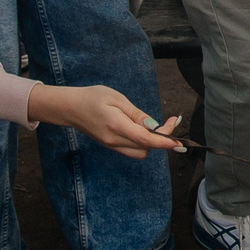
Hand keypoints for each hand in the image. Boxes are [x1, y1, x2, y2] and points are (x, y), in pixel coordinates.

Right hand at [28, 85, 184, 158]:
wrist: (70, 107)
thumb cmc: (93, 97)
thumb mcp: (117, 99)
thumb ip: (136, 114)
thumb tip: (154, 125)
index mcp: (116, 126)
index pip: (145, 139)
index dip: (164, 141)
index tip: (178, 140)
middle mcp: (114, 140)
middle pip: (146, 148)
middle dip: (162, 139)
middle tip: (171, 121)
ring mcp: (111, 145)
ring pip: (140, 152)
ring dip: (152, 142)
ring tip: (158, 125)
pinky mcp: (111, 146)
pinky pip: (132, 149)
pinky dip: (143, 142)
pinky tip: (145, 129)